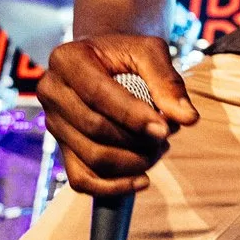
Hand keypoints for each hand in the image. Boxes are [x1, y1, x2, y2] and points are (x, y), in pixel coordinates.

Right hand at [35, 35, 197, 196]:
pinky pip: (81, 179)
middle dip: (137, 140)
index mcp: (67, 59)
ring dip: (133, 161)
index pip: (99, 95)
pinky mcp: (61, 148)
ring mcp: (53, 123)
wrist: (104, 61)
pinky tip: (142, 180)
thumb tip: (188, 119)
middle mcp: (51, 91)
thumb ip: (168, 82)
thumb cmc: (127, 54)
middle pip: (95, 129)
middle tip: (167, 137)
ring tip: (159, 148)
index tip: (165, 129)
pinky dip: (114, 187)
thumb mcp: (149, 52)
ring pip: (92, 157)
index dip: (133, 116)